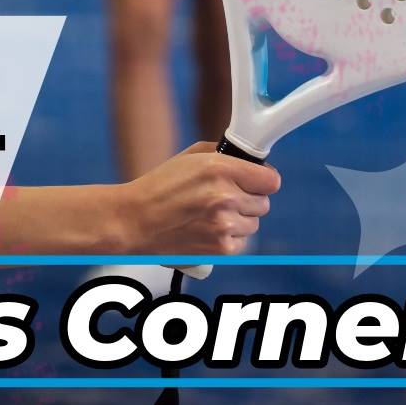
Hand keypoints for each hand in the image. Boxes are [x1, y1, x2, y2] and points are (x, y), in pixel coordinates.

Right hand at [120, 141, 279, 256]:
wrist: (135, 220)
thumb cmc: (159, 186)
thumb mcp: (190, 158)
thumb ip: (224, 156)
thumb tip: (250, 162)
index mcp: (220, 168)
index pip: (271, 180)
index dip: (262, 180)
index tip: (254, 181)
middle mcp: (226, 197)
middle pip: (263, 203)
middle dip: (248, 199)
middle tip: (224, 198)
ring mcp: (224, 225)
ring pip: (253, 223)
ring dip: (239, 219)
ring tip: (211, 215)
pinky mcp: (222, 248)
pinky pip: (242, 242)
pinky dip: (230, 237)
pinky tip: (208, 230)